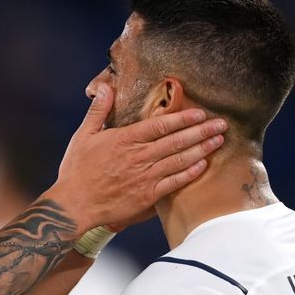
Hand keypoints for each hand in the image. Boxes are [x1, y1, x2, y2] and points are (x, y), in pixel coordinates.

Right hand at [45, 84, 225, 231]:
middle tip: (220, 124)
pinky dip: (189, 173)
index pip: (160, 125)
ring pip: (179, 160)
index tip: (199, 113)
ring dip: (202, 150)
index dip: (182, 118)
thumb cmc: (77, 171)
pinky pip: (174, 183)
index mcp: (124, 139)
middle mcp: (138, 157)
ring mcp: (144, 177)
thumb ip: (98, 111)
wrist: (74, 205)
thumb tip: (106, 88)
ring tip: (218, 141)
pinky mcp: (147, 196)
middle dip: (201, 131)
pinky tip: (203, 166)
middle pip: (176, 140)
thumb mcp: (83, 136)